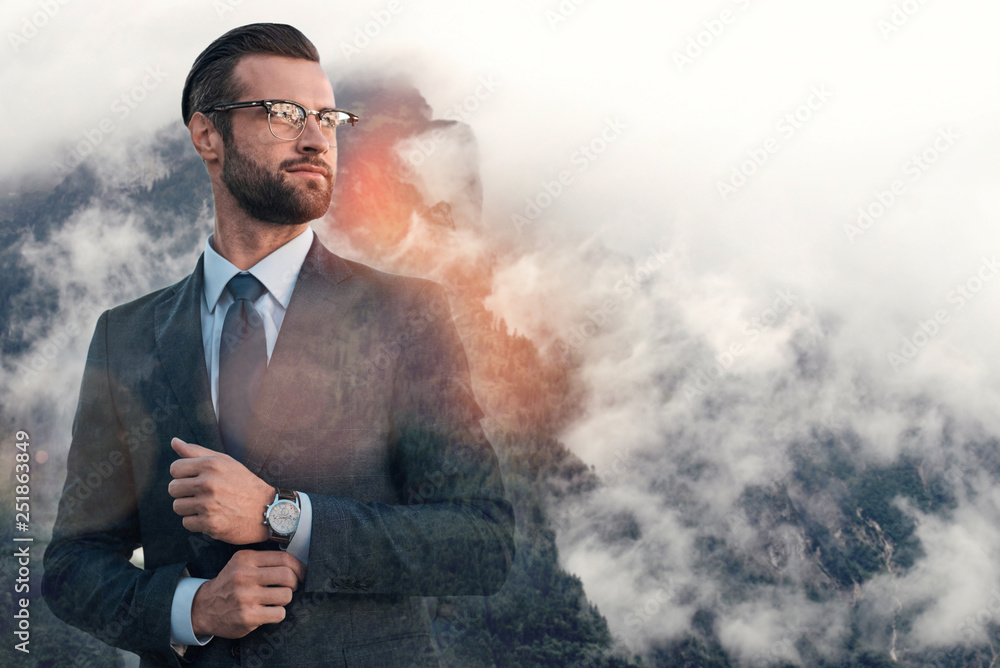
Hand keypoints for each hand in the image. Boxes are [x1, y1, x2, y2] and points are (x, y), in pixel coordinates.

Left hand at [168, 438, 272, 543]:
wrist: (267, 509)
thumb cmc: (244, 483)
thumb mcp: (225, 462)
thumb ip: (196, 451)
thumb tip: (174, 441)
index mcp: (211, 465)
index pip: (175, 468)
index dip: (183, 475)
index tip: (195, 479)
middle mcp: (209, 483)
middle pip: (173, 488)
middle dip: (184, 492)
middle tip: (202, 494)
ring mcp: (209, 504)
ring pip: (178, 507)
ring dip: (190, 508)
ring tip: (208, 506)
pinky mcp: (210, 524)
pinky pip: (187, 523)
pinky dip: (197, 522)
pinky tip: (212, 517)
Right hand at [191, 549, 306, 637]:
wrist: (204, 607)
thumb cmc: (230, 584)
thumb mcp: (242, 564)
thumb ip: (265, 561)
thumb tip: (298, 565)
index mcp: (246, 559)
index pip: (284, 558)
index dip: (299, 567)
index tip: (302, 574)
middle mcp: (245, 576)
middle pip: (288, 576)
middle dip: (295, 583)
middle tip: (290, 588)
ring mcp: (245, 597)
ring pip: (286, 595)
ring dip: (285, 599)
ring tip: (275, 600)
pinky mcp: (248, 616)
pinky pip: (279, 613)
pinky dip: (278, 613)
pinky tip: (268, 612)